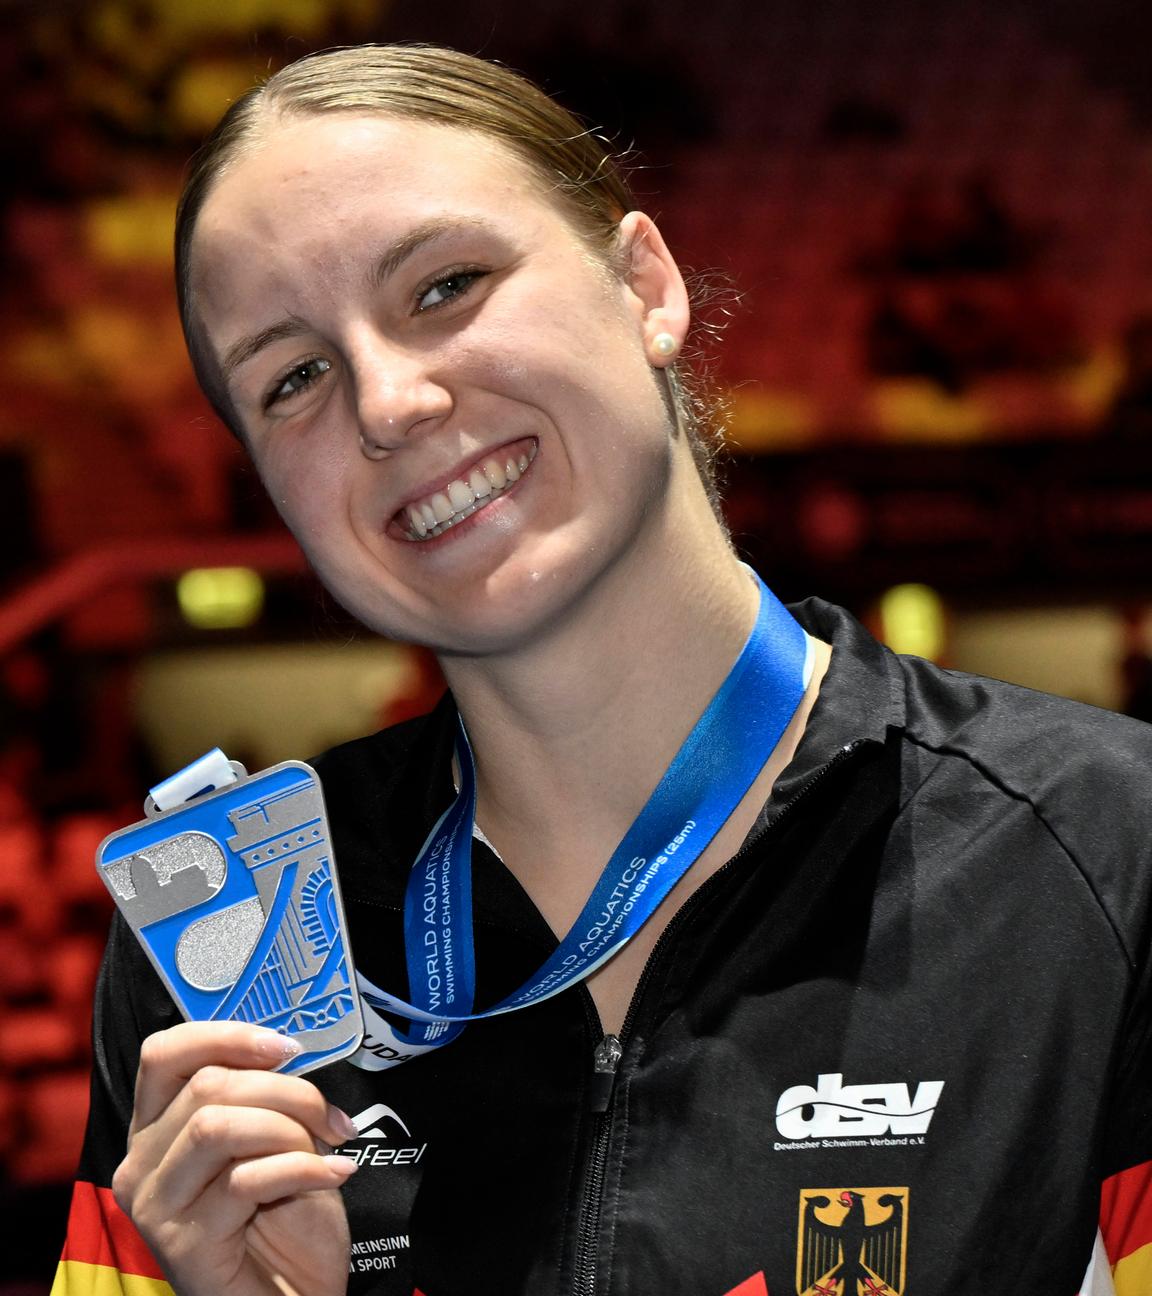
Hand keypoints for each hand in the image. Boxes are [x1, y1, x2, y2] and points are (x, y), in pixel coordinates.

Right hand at [112, 1022, 358, 1295]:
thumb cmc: (284, 1216)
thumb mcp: (274, 1138)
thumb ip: (263, 1094)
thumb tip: (288, 1048)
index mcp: (156, 1128)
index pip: (165, 1054)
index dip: (227, 1036)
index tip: (287, 1048)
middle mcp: (141, 1164)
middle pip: (206, 1086)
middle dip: (285, 1090)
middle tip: (330, 1118)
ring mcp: (157, 1207)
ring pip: (217, 1126)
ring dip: (288, 1128)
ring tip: (326, 1150)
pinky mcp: (184, 1246)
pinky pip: (245, 1180)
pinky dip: (304, 1169)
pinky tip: (335, 1176)